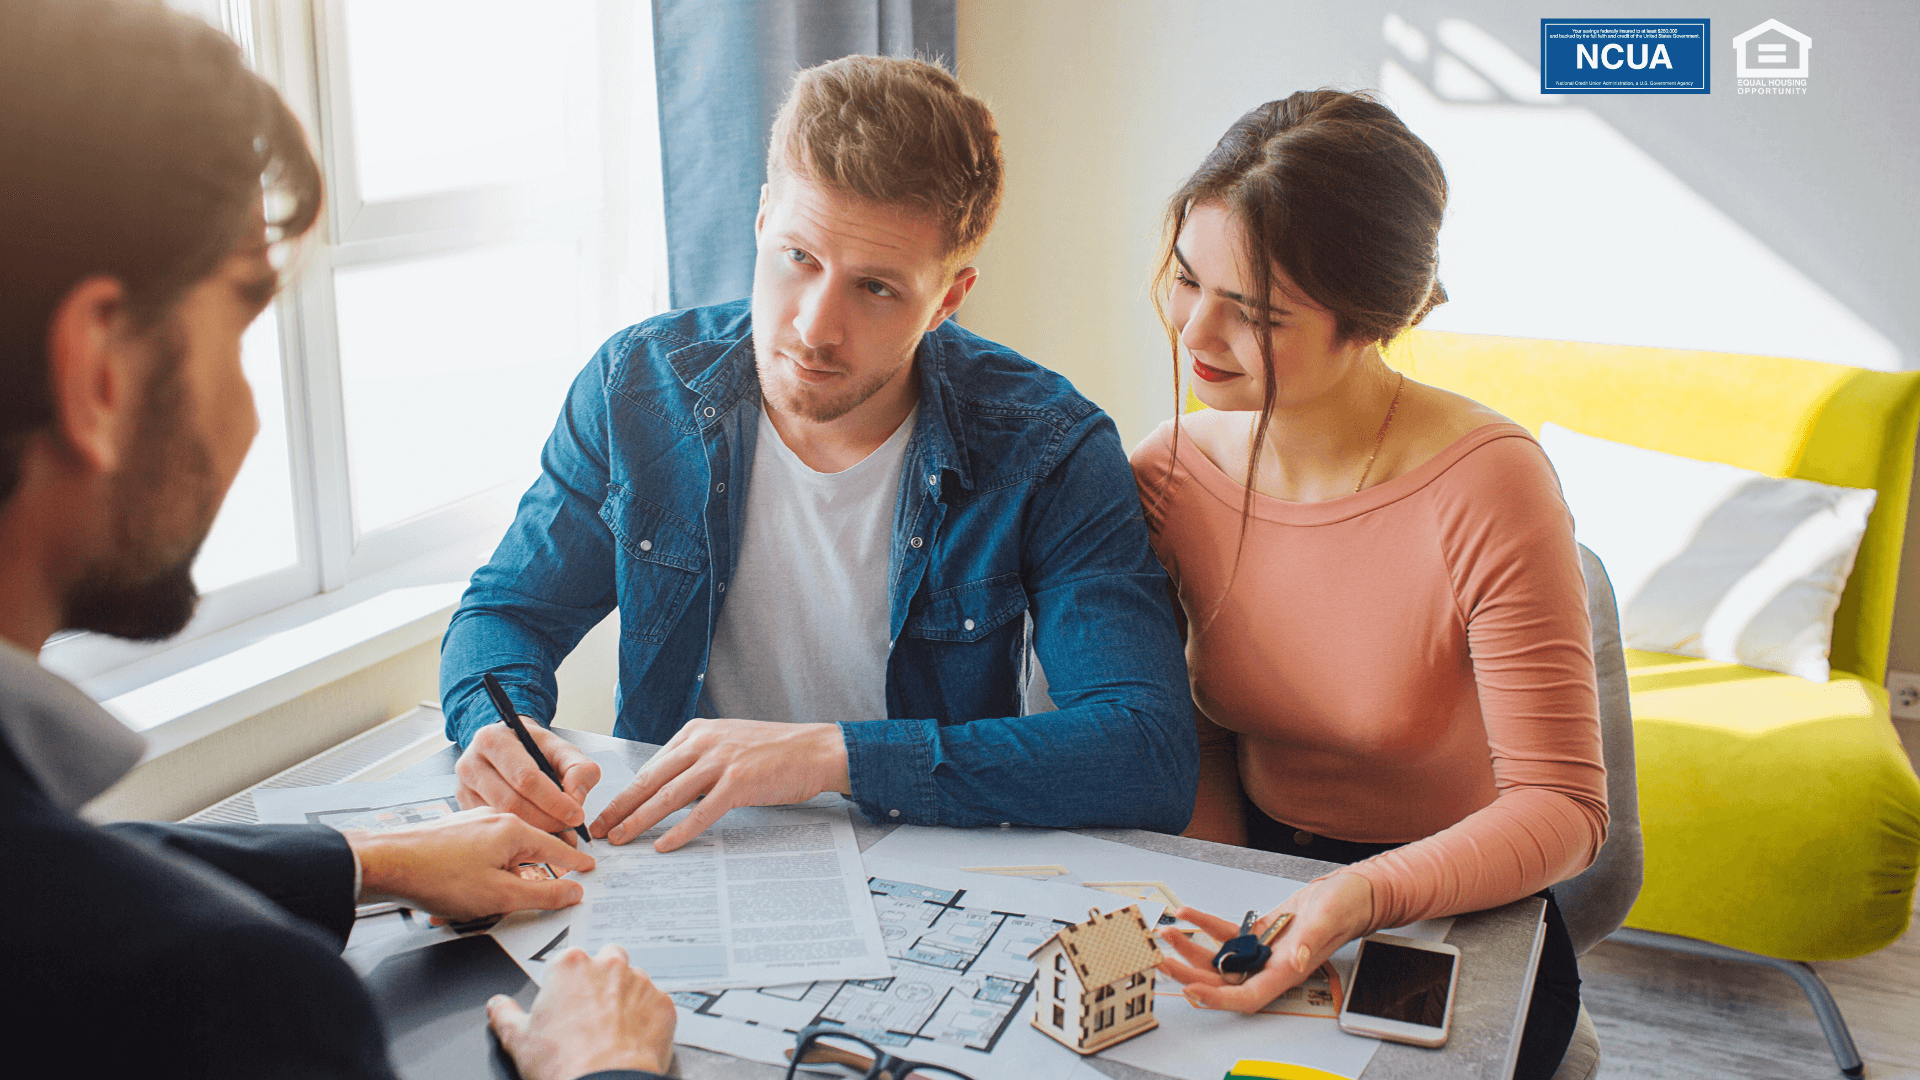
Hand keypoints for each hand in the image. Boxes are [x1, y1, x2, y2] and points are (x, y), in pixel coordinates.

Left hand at [346, 808, 595, 920]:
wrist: (385, 864)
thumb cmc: (438, 877)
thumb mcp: (500, 896)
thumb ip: (543, 895)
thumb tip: (573, 892)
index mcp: (514, 830)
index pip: (558, 847)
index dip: (576, 862)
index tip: (589, 868)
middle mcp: (496, 820)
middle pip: (530, 851)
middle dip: (532, 879)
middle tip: (538, 898)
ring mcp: (472, 826)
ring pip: (502, 857)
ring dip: (500, 883)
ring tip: (483, 907)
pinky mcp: (454, 835)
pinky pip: (481, 858)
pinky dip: (480, 878)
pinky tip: (464, 897)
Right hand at [456, 720, 601, 834]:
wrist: (509, 747)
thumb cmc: (534, 748)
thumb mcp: (562, 749)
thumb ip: (578, 768)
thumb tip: (575, 798)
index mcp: (494, 740)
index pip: (526, 777)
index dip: (554, 801)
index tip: (576, 815)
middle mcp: (471, 763)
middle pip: (511, 802)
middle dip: (545, 820)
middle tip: (569, 830)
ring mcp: (463, 787)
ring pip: (501, 819)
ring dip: (534, 831)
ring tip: (557, 834)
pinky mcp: (464, 806)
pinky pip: (492, 827)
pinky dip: (517, 836)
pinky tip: (536, 835)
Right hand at [488, 944, 674, 1079]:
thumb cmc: (563, 1063)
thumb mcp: (518, 1039)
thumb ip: (505, 1014)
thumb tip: (497, 1005)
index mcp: (571, 965)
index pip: (569, 960)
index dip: (567, 983)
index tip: (566, 1001)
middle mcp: (609, 965)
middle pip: (607, 959)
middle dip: (602, 979)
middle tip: (592, 1011)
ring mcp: (641, 983)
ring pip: (635, 980)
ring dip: (627, 997)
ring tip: (613, 1029)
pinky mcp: (664, 1004)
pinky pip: (657, 1005)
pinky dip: (648, 1018)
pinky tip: (633, 1039)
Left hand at [590, 717, 849, 851]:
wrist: (816, 749)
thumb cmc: (775, 752)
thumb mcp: (728, 745)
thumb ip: (697, 762)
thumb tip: (668, 793)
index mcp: (696, 732)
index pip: (650, 767)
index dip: (625, 793)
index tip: (606, 812)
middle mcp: (703, 742)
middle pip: (650, 780)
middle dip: (620, 808)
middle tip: (597, 829)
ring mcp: (721, 761)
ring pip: (667, 796)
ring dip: (638, 821)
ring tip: (619, 839)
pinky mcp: (739, 782)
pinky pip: (700, 812)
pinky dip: (679, 831)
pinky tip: (663, 845)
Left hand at [1156, 871, 1374, 1012]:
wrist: (1351, 893)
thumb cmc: (1346, 906)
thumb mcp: (1330, 917)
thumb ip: (1312, 940)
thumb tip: (1295, 961)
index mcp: (1288, 971)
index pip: (1248, 996)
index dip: (1218, 999)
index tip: (1192, 991)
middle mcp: (1272, 966)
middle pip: (1224, 982)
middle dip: (1190, 975)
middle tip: (1161, 961)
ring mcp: (1264, 952)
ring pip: (1220, 960)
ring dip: (1192, 950)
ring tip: (1168, 934)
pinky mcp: (1260, 935)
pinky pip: (1227, 935)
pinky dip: (1205, 926)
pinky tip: (1188, 914)